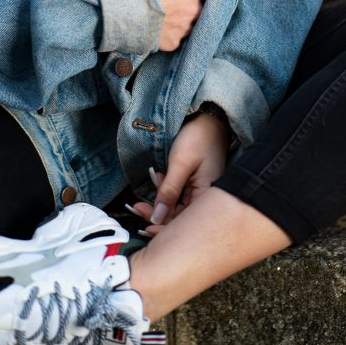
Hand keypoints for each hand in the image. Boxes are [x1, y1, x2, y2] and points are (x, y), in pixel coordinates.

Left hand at [131, 112, 228, 234]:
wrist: (206, 117)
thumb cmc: (197, 137)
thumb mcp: (180, 163)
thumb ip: (169, 191)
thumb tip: (156, 219)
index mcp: (209, 196)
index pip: (185, 221)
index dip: (163, 226)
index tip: (144, 226)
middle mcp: (206, 197)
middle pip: (180, 216)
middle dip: (158, 212)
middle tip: (137, 206)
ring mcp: (200, 190)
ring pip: (177, 206)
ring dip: (161, 198)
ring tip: (154, 178)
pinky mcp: (194, 183)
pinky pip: (178, 194)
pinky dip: (166, 188)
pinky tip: (159, 177)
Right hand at [145, 0, 206, 51]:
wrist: (118, 6)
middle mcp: (197, 7)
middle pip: (194, 0)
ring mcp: (186, 27)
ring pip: (187, 19)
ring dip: (177, 14)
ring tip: (156, 8)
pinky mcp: (174, 42)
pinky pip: (176, 35)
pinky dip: (168, 30)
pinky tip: (154, 22)